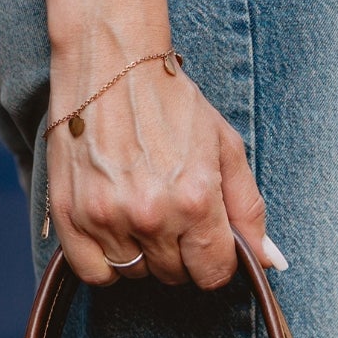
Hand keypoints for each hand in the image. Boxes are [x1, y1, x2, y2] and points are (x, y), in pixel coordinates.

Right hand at [46, 45, 282, 289]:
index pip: (213, 273)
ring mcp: (107, 218)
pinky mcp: (70, 216)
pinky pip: (95, 273)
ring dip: (142, 253)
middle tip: (170, 211)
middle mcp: (151, 215)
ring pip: (135, 273)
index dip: (215, 259)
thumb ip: (249, 208)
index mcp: (195, 199)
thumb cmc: (171, 102)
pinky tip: (114, 229)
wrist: (111, 61)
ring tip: (139, 208)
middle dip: (179, 252)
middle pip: (174, 276)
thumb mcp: (225, 147)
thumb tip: (267, 260)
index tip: (207, 240)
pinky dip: (105, 262)